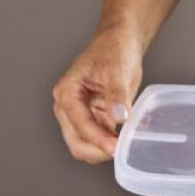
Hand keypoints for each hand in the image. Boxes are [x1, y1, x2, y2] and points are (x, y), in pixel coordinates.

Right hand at [52, 27, 143, 162]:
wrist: (120, 44)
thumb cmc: (112, 50)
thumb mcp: (117, 70)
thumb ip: (117, 95)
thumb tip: (119, 117)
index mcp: (67, 93)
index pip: (78, 125)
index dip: (97, 139)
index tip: (116, 147)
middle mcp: (68, 107)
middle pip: (77, 143)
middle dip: (97, 151)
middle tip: (121, 150)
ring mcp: (81, 116)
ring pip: (87, 147)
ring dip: (105, 150)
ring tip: (126, 142)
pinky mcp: (95, 120)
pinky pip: (101, 141)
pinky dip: (113, 144)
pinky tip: (127, 137)